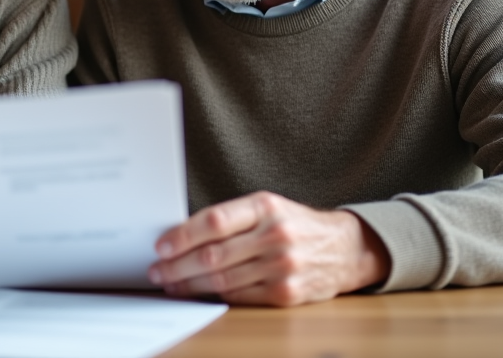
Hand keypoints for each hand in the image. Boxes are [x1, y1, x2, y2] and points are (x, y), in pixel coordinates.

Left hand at [148, 191, 389, 306]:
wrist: (345, 249)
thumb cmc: (296, 225)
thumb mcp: (268, 208)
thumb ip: (232, 219)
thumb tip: (183, 235)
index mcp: (266, 207)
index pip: (214, 221)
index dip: (182, 236)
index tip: (161, 246)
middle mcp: (275, 235)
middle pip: (213, 255)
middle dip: (178, 265)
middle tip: (157, 271)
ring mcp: (282, 267)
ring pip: (222, 279)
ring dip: (190, 285)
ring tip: (171, 284)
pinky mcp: (286, 294)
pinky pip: (239, 296)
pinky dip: (214, 295)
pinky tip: (199, 293)